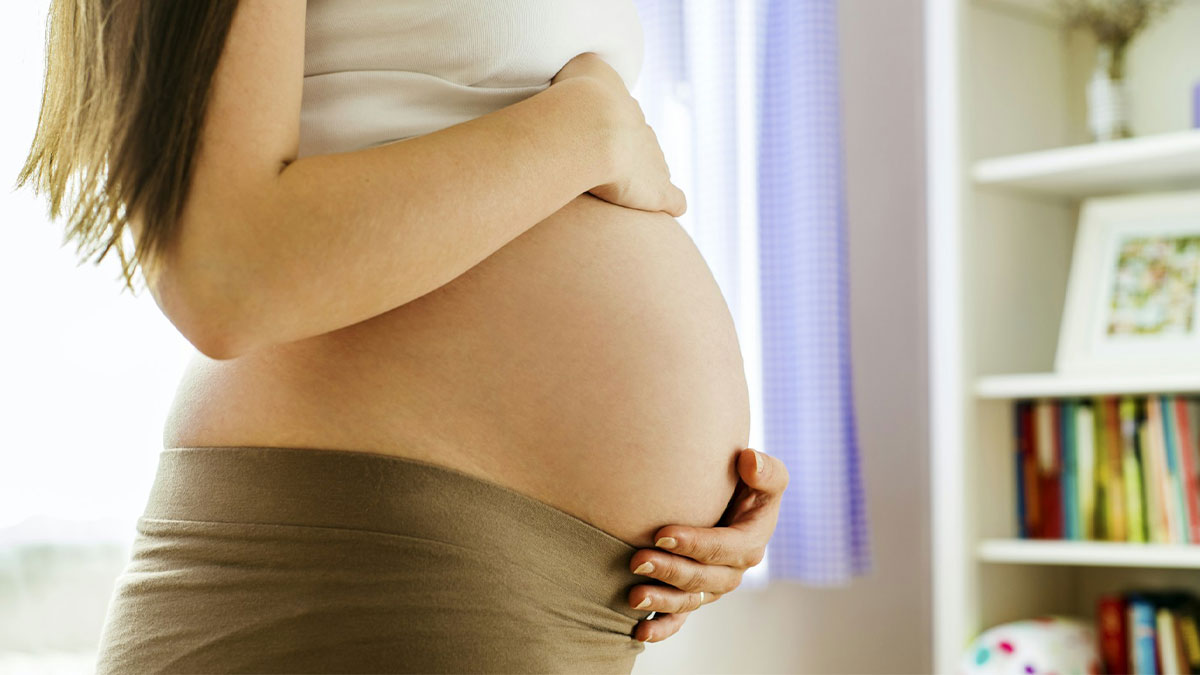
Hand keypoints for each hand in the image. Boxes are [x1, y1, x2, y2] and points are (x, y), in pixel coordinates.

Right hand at [551, 52, 686, 216]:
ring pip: (656, 170)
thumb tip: (586, 68)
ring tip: (626, 191)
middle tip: (604, 167)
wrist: (591, 127)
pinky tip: (669, 208)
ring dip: (643, 180)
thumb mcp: (582, 66)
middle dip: (627, 155)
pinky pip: (673, 199)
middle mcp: (643, 134)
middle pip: (641, 144)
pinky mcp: (658, 192)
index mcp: (625, 109)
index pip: (623, 119)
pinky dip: (671, 203)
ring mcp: (655, 163)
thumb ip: (587, 68)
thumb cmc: (577, 98)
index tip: (591, 138)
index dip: (607, 130)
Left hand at [627, 448, 788, 642]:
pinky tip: (639, 632)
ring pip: (688, 600)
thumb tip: (749, 461)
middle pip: (702, 577)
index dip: (695, 544)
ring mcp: (712, 586)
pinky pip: (680, 618)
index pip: (723, 547)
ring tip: (634, 596)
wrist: (729, 501)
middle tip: (637, 561)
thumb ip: (765, 470)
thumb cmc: (745, 484)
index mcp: (750, 542)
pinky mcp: (693, 595)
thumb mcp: (765, 475)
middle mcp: (733, 571)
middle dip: (670, 571)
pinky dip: (661, 627)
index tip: (662, 533)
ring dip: (662, 600)